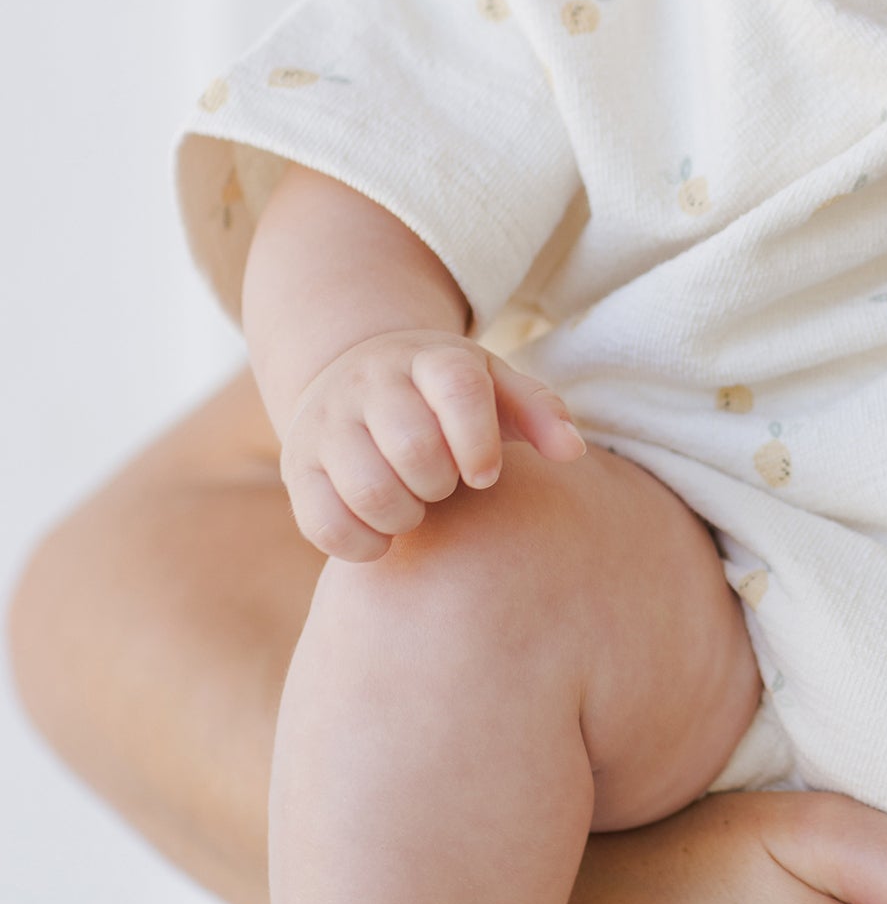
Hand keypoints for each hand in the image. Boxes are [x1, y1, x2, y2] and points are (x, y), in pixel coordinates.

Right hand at [281, 328, 585, 560]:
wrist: (351, 377)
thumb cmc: (443, 397)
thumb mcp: (494, 387)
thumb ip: (539, 412)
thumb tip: (572, 451)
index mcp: (429, 359)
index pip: (457, 388)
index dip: (478, 440)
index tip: (485, 475)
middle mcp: (370, 384)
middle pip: (414, 446)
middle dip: (441, 483)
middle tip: (444, 486)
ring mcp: (326, 425)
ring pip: (368, 489)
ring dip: (405, 514)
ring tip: (415, 506)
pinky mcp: (297, 468)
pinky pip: (324, 525)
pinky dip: (362, 543)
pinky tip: (382, 532)